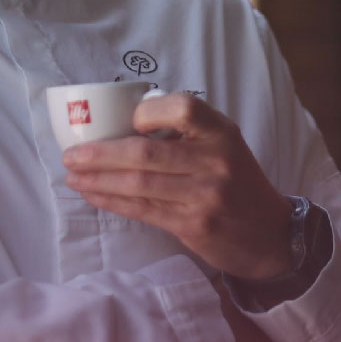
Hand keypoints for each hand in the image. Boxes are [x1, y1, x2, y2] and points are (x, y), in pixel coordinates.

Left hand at [61, 93, 293, 279]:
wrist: (270, 233)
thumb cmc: (236, 179)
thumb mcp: (223, 143)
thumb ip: (186, 132)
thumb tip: (124, 124)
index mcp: (221, 130)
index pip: (182, 108)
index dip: (149, 113)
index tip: (126, 122)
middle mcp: (215, 160)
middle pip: (146, 154)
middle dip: (100, 155)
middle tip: (70, 155)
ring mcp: (204, 195)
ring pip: (138, 185)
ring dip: (98, 181)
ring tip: (73, 176)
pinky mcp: (193, 225)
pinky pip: (143, 210)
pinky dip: (113, 201)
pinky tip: (94, 195)